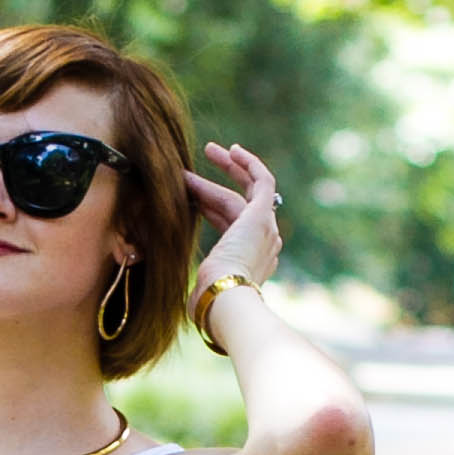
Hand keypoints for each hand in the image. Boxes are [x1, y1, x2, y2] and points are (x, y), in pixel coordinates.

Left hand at [183, 139, 283, 308]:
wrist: (226, 299)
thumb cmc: (209, 304)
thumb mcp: (201, 291)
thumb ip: (200, 286)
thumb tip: (187, 300)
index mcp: (251, 263)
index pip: (230, 226)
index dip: (209, 208)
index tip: (189, 196)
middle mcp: (264, 245)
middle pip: (239, 206)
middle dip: (218, 185)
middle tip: (200, 167)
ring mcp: (266, 229)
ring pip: (244, 193)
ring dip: (224, 171)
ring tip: (207, 150)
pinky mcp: (263, 215)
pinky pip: (262, 181)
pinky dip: (249, 164)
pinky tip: (233, 150)